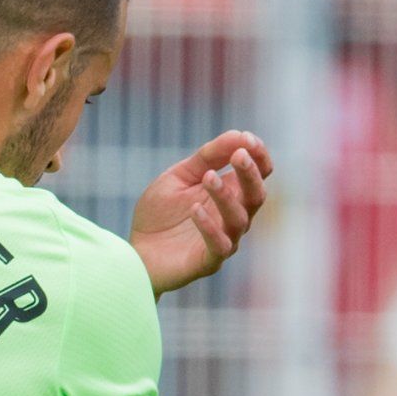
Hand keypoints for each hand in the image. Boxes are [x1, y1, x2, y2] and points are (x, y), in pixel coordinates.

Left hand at [130, 129, 270, 293]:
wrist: (136, 253)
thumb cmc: (160, 214)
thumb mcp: (180, 176)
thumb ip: (207, 157)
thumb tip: (238, 134)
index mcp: (231, 193)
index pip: (260, 173)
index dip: (259, 155)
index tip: (247, 139)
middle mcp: (234, 217)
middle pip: (256, 195)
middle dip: (251, 174)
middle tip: (239, 155)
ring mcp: (225, 240)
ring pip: (239, 219)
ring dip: (225, 196)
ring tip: (208, 177)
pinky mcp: (208, 261)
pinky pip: (219, 245)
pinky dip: (209, 226)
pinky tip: (194, 209)